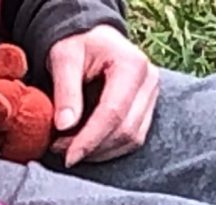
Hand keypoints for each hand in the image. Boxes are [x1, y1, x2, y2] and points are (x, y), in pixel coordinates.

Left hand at [48, 26, 158, 165]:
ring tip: (72, 149)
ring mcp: (152, 97)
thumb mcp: (64, 57)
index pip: (113, 113)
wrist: (91, 38)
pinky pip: (133, 139)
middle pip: (125, 131)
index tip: (68, 156)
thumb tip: (64, 126)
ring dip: (101, 152)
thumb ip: (65, 90)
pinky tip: (88, 145)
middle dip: (94, 148)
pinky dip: (109, 148)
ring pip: (131, 140)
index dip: (90, 139)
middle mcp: (149, 81)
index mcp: (132, 65)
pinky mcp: (148, 109)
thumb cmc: (77, 43)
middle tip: (63, 152)